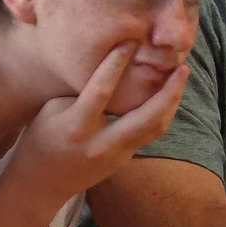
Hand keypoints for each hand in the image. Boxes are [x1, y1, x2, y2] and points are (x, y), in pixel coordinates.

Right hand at [8, 42, 189, 207]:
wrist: (42, 184)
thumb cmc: (42, 138)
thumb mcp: (53, 110)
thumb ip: (83, 92)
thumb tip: (113, 68)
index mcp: (77, 127)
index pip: (101, 91)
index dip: (116, 64)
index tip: (130, 41)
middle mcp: (101, 143)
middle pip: (147, 117)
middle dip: (170, 91)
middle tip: (183, 67)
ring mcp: (117, 155)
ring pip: (156, 128)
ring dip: (173, 102)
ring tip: (181, 78)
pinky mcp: (125, 160)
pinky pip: (150, 134)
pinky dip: (162, 113)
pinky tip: (168, 95)